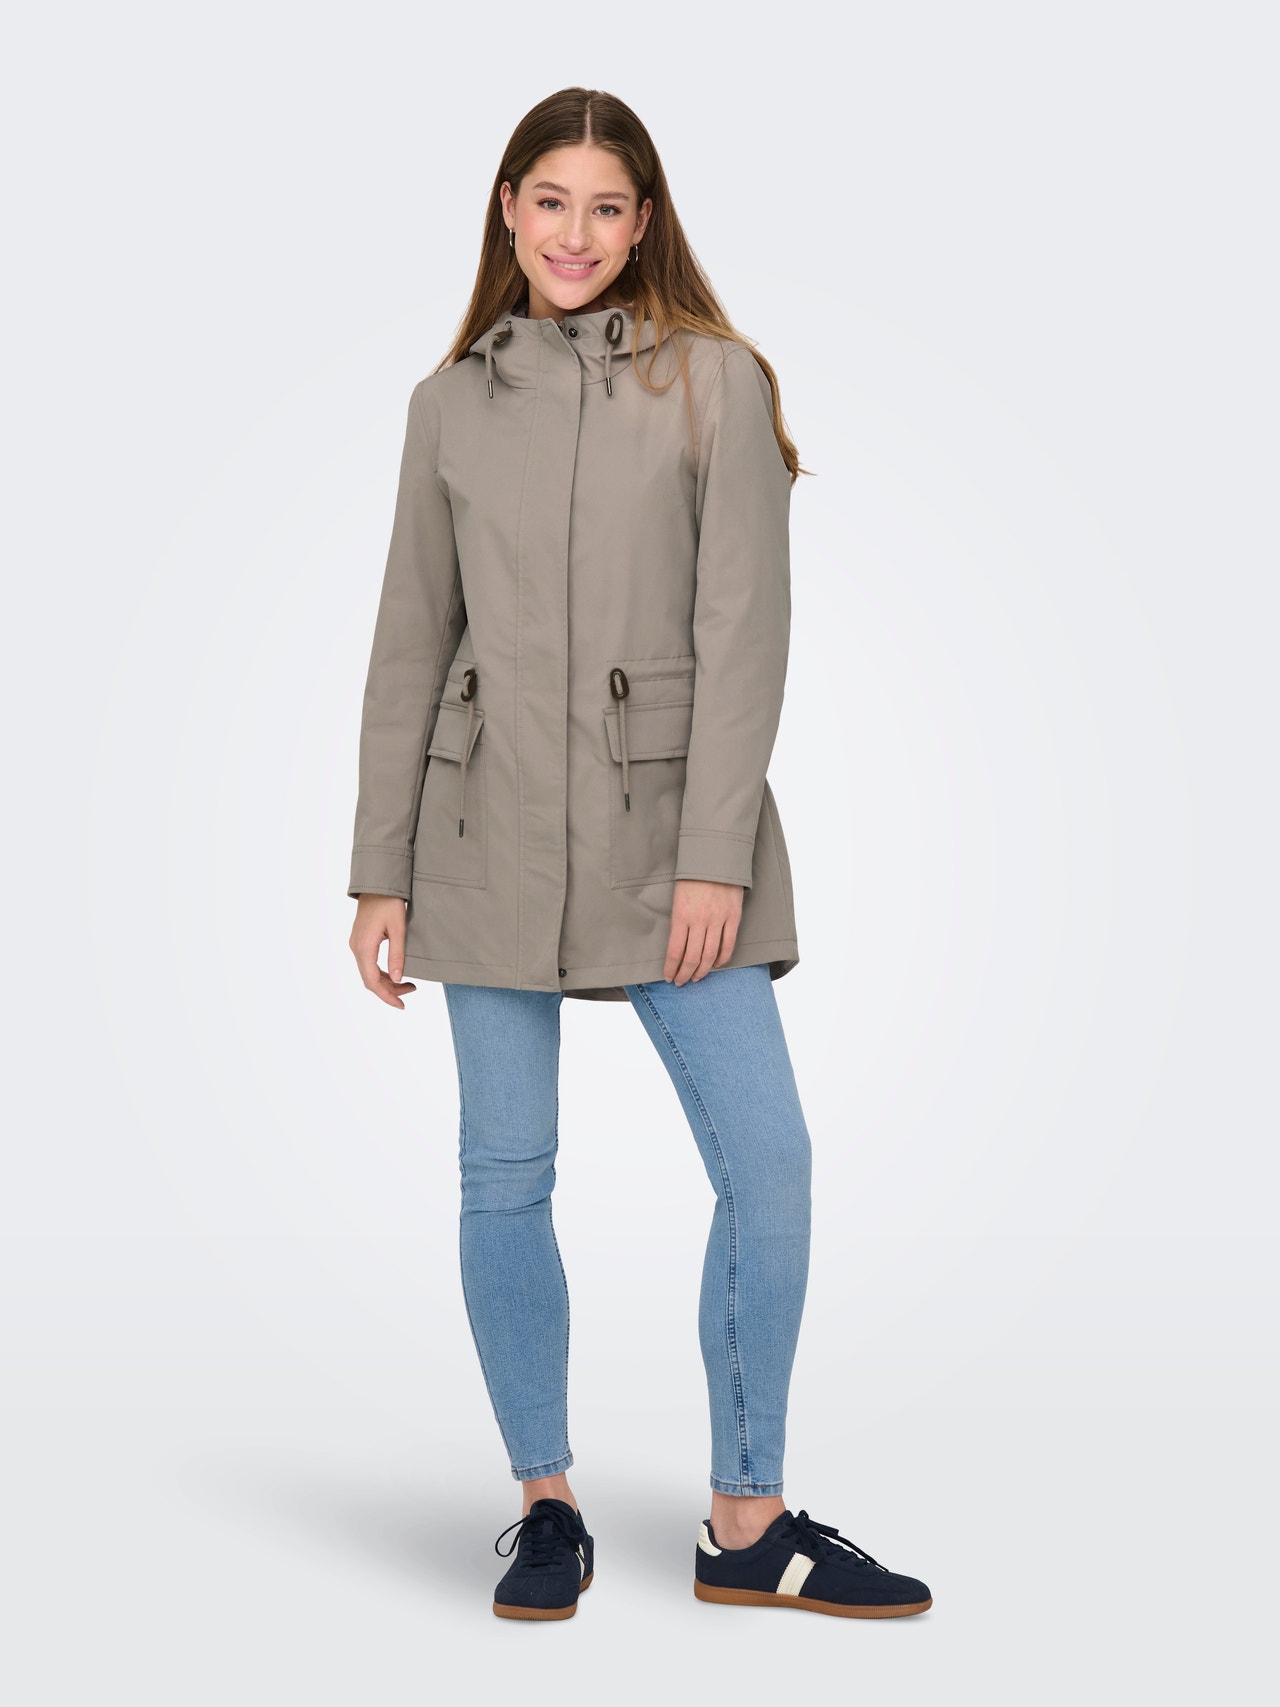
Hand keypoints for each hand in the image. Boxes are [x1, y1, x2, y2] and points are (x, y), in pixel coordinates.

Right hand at [350, 894, 417, 1008]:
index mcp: (364, 947)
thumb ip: (397, 955)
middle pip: (370, 979)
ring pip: (369, 972)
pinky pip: (368, 963)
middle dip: (389, 990)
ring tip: (408, 984)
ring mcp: (356, 944)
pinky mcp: (360, 940)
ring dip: (386, 981)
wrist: (378, 883)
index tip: (401, 1005)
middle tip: (411, 992)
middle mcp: (356, 948)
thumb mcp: (399, 929)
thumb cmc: (389, 902)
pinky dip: (381, 972)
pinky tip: (395, 972)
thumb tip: (398, 979)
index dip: (386, 996)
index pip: (372, 981)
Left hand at [664, 878, 743, 984]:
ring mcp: (718, 919)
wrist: (715, 856)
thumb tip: (676, 946)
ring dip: (702, 970)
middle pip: (692, 957)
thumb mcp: (677, 897)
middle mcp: (699, 920)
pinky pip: (728, 944)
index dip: (671, 968)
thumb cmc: (692, 877)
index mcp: (681, 915)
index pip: (674, 951)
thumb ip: (678, 921)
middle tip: (681, 982)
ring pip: (710, 955)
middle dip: (685, 974)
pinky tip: (716, 965)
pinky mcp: (733, 917)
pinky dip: (722, 958)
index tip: (668, 977)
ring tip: (696, 978)